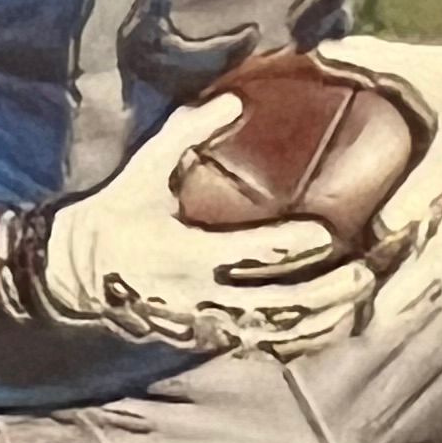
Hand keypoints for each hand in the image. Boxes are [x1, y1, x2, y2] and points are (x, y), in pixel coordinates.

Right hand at [29, 101, 376, 356]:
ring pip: (275, 333)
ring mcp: (204, 323)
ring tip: (360, 302)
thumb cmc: (115, 214)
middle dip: (324, 293)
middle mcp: (198, 296)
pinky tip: (333, 327)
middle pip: (274, 304)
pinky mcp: (207, 338)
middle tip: (365, 274)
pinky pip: (262, 346)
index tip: (327, 232)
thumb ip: (186, 133)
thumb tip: (232, 96)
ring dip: (321, 321)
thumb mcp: (143, 171)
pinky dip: (300, 340)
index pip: (245, 254)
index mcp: (182, 253)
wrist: (76, 274)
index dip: (288, 245)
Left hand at [319, 30, 441, 325]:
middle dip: (408, 280)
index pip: (439, 178)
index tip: (384, 230)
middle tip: (372, 310)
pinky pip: (440, 268)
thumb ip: (368, 62)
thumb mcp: (422, 65)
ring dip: (407, 300)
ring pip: (441, 266)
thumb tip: (311, 56)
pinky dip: (413, 297)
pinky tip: (377, 323)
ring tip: (366, 329)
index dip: (414, 204)